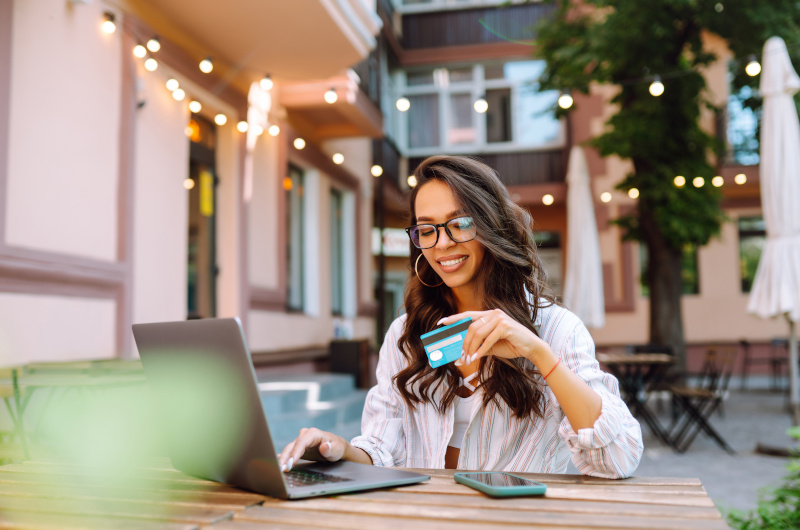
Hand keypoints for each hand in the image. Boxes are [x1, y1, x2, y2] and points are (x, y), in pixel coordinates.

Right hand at [278, 428, 346, 471]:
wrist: (335, 448)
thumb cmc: (337, 448)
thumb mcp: (337, 449)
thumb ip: (331, 449)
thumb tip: (324, 447)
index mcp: (313, 433)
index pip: (302, 442)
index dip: (295, 452)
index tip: (290, 463)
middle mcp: (304, 435)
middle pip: (292, 446)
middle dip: (285, 458)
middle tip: (280, 470)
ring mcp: (300, 441)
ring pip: (288, 450)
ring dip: (282, 460)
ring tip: (277, 471)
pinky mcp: (297, 448)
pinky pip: (288, 453)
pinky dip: (283, 459)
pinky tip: (275, 465)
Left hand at [438, 309, 552, 366]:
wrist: (530, 348)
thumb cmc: (510, 345)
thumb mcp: (490, 347)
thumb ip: (477, 348)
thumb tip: (460, 358)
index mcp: (489, 315)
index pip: (467, 315)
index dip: (453, 318)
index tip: (440, 323)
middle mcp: (493, 313)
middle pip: (471, 327)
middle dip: (464, 343)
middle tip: (461, 356)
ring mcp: (500, 318)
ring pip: (477, 333)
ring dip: (471, 348)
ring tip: (469, 359)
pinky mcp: (505, 326)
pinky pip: (488, 339)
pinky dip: (481, 350)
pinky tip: (477, 357)